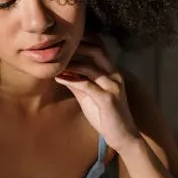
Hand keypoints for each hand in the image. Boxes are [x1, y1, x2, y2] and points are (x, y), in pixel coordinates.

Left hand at [55, 35, 139, 152]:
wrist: (123, 137)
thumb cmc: (106, 117)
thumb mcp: (89, 97)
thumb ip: (79, 83)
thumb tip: (62, 73)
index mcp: (112, 73)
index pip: (99, 48)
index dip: (83, 40)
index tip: (64, 40)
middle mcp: (115, 75)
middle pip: (97, 50)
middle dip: (77, 45)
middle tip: (57, 45)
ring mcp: (113, 86)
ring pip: (89, 67)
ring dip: (70, 64)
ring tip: (54, 64)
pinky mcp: (108, 99)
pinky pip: (87, 85)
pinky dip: (71, 80)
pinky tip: (59, 78)